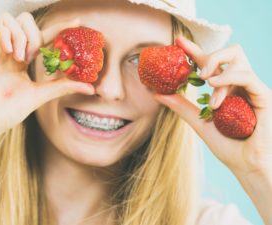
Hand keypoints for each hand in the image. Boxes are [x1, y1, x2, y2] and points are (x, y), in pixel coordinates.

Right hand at [0, 12, 93, 152]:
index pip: (44, 37)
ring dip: (21, 36)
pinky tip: (8, 52)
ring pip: (12, 19)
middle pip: (27, 21)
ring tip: (19, 58)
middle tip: (31, 57)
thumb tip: (92, 89)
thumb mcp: (41, 95)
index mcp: (23, 60)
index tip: (77, 22)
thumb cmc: (10, 111)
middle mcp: (11, 50)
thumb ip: (64, 87)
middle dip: (35, 34)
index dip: (59, 28)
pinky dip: (6, 34)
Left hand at [154, 36, 271, 180]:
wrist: (246, 165)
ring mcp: (252, 88)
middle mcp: (239, 84)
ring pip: (237, 59)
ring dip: (217, 72)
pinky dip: (228, 77)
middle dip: (210, 54)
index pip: (210, 63)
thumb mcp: (199, 122)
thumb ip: (181, 106)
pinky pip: (246, 75)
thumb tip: (156, 93)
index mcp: (226, 88)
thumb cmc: (227, 145)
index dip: (195, 50)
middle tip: (196, 71)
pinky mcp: (263, 95)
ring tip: (207, 91)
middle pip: (229, 52)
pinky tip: (214, 85)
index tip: (176, 42)